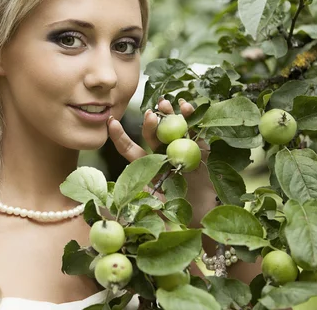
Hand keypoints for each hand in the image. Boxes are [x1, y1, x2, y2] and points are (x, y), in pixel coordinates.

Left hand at [107, 97, 215, 226]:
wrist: (206, 213)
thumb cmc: (179, 214)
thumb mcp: (157, 209)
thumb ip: (142, 202)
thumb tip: (122, 201)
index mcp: (148, 166)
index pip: (129, 149)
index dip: (119, 136)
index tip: (110, 122)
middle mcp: (161, 154)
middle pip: (152, 134)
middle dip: (150, 122)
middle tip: (150, 114)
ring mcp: (179, 148)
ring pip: (171, 126)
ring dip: (167, 113)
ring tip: (165, 103)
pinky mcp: (198, 146)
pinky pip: (192, 128)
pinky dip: (189, 115)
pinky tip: (185, 106)